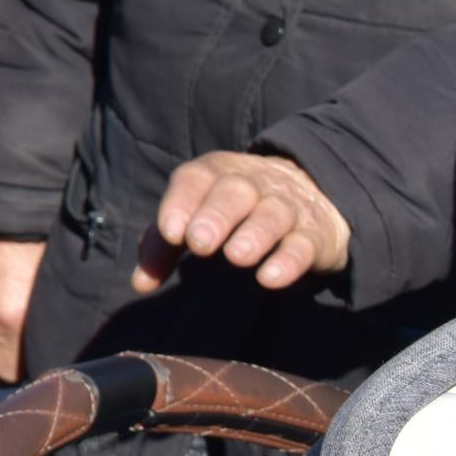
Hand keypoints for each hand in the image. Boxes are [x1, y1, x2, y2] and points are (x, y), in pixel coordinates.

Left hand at [130, 151, 350, 295]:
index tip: (170, 232)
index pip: (196, 178)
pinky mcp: (316, 234)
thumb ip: (163, 246)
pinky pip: (304, 243)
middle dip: (216, 215)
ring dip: (254, 233)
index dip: (181, 202)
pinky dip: (289, 260)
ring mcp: (287, 206)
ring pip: (273, 213)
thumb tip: (140, 283)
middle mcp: (253, 183)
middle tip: (199, 242)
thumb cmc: (233, 211)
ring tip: (235, 257)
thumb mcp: (195, 219)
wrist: (309, 197)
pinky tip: (270, 278)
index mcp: (216, 173)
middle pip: (235, 191)